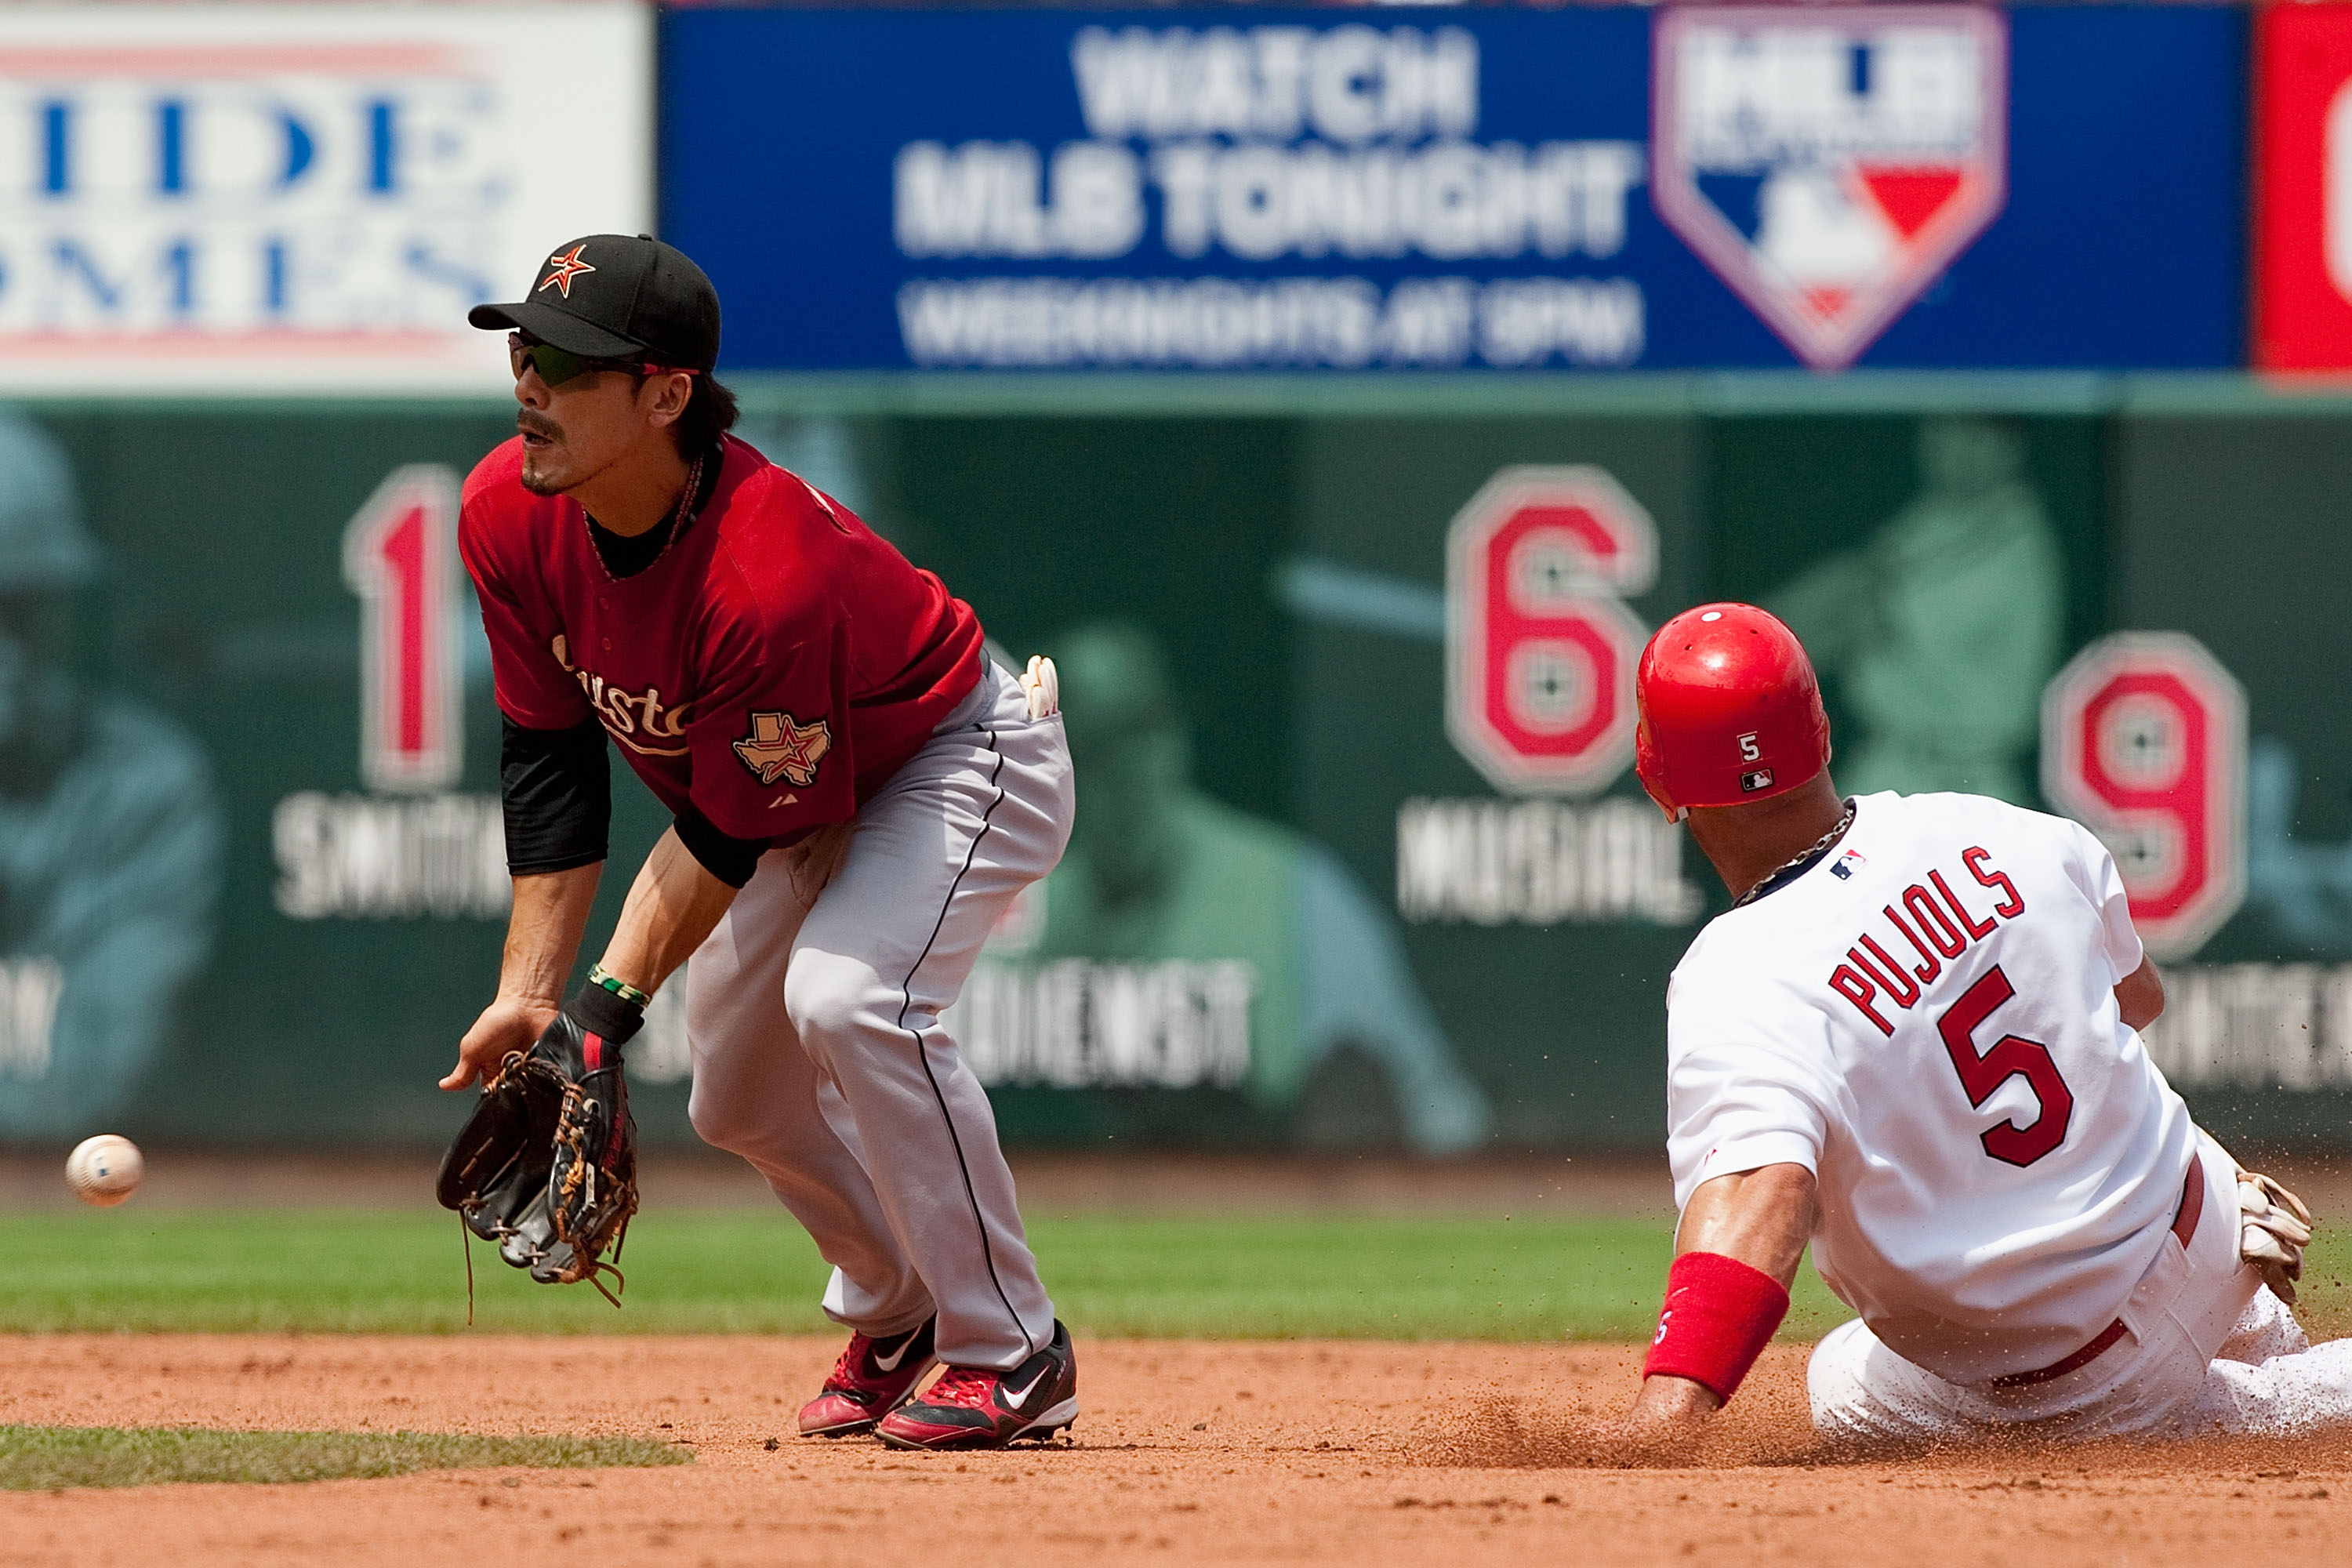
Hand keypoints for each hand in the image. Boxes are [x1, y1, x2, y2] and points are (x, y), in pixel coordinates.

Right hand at [441, 994, 560, 1090]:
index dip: (495, 1100)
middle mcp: (512, 1075)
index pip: (493, 1098)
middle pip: (513, 1097)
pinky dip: (544, 1077)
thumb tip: (444, 1086)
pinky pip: (549, 1080)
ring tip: (523, 1069)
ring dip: (528, 1084)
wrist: (527, 1003)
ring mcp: (532, 1071)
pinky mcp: (549, 1066)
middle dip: (512, 1092)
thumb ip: (462, 1071)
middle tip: (510, 1076)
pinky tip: (539, 1069)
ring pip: (532, 1091)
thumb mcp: (472, 1048)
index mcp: (492, 1074)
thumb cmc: (497, 1022)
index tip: (495, 1093)